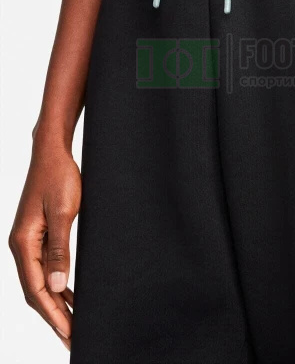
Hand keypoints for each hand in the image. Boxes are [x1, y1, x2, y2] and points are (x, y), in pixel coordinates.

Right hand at [9, 136, 80, 350]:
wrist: (53, 153)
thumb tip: (59, 285)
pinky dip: (59, 285)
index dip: (54, 315)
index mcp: (23, 243)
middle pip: (36, 292)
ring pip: (42, 282)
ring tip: (75, 324)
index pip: (36, 290)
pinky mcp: (39, 235)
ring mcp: (29, 241)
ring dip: (58, 304)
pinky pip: (47, 268)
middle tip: (74, 339)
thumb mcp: (62, 212)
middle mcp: (22, 246)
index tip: (69, 334)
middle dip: (55, 317)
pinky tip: (73, 295)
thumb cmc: (59, 177)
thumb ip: (59, 249)